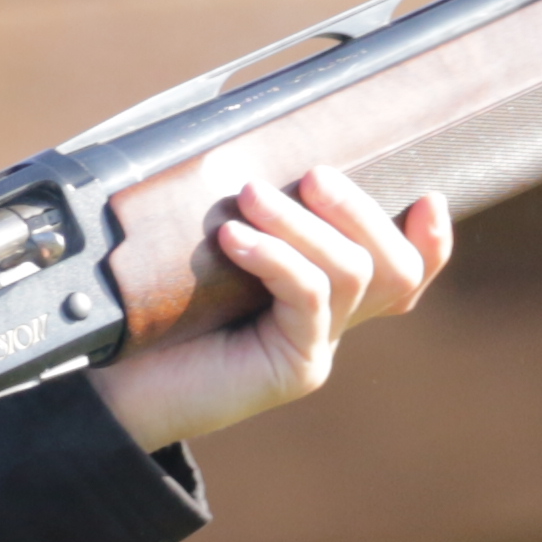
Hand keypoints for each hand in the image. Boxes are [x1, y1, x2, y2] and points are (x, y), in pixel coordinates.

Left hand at [93, 165, 452, 452]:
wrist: (109, 387)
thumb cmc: (147, 312)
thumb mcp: (207, 251)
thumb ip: (248, 216)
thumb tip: (257, 155)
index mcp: (317, 298)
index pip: (400, 274)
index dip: (432, 241)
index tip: (428, 198)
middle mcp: (326, 326)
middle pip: (394, 268)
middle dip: (360, 210)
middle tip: (312, 175)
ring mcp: (314, 350)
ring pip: (351, 272)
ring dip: (303, 222)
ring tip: (250, 197)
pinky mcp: (292, 369)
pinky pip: (309, 297)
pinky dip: (277, 257)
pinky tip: (234, 239)